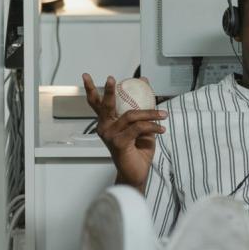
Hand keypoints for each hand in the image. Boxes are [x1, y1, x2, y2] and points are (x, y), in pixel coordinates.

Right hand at [83, 73, 166, 191]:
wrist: (137, 173)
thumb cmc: (138, 150)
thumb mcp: (143, 126)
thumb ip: (143, 106)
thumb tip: (145, 84)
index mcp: (108, 122)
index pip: (96, 104)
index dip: (91, 89)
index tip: (86, 76)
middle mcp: (105, 128)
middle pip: (105, 106)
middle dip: (109, 91)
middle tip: (111, 79)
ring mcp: (110, 136)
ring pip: (130, 116)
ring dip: (149, 113)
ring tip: (162, 114)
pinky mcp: (118, 143)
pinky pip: (138, 128)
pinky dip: (152, 126)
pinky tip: (161, 129)